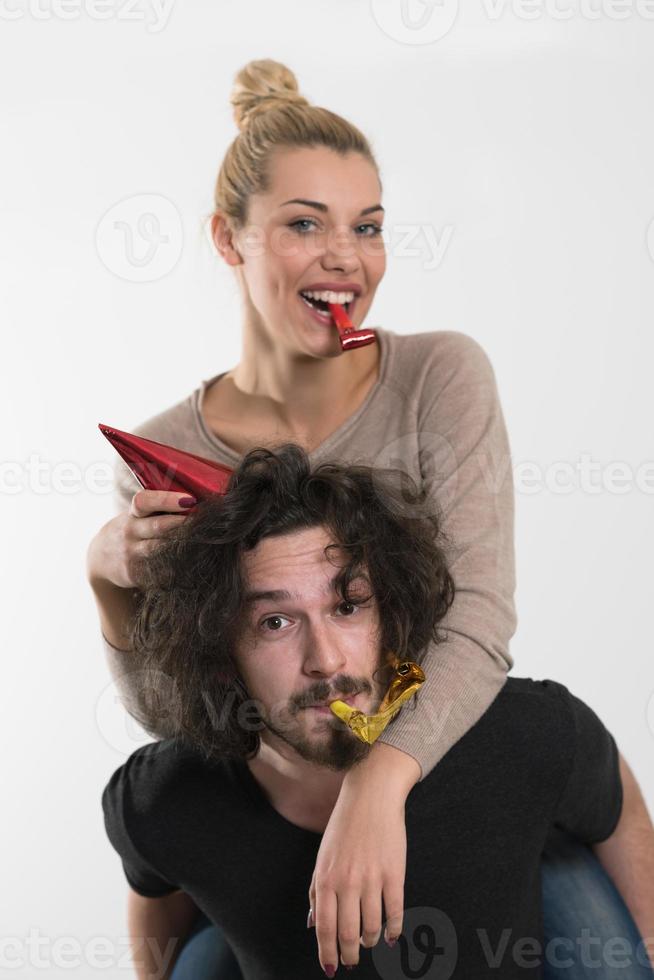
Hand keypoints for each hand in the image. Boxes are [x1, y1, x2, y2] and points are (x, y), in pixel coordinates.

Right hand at [87, 489, 195, 590]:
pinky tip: (191, 566)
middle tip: (208, 522)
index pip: (145, 501)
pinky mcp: (133, 573)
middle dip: (184, 524)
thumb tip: (195, 501)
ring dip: (183, 546)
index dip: (167, 500)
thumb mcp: (136, 515)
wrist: (100, 559)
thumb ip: (158, 509)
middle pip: (159, 526)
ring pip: (160, 550)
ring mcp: (131, 553)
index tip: (190, 499)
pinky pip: (157, 571)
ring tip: (204, 543)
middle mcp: (130, 532)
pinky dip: (175, 568)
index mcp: (133, 514)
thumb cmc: (131, 530)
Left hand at [308, 774, 406, 972]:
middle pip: (348, 934)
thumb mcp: (322, 857)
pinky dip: (393, 931)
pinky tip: (391, 936)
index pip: (324, 929)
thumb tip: (313, 924)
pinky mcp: (395, 874)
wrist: (371, 796)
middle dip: (350, 955)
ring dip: (371, 941)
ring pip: (372, 927)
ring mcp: (372, 879)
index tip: (331, 968)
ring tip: (370, 941)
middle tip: (352, 961)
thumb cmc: (344, 826)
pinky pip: (395, 913)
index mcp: (326, 878)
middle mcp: (347, 882)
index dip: (327, 954)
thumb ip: (316, 891)